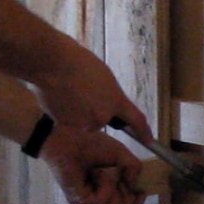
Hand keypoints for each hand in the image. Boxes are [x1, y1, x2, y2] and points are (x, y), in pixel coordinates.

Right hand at [33, 39, 154, 143]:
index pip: (136, 121)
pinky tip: (61, 97)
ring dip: (79, 112)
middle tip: (83, 92)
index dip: (145, 132)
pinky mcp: (66, 126)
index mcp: (115, 101)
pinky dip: (66, 113)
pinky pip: (69, 122)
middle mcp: (102, 117)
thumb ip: (110, 95)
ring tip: (69, 92)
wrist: (53, 64)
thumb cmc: (77, 63)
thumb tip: (108, 103)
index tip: (150, 140)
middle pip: (102, 119)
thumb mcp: (105, 76)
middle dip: (95, 109)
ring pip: (84, 122)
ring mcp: (83, 123)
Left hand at [40, 126, 146, 203]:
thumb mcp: (121, 154)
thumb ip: (134, 168)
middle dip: (127, 198)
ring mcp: (87, 200)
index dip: (136, 203)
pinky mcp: (79, 199)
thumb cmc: (92, 144)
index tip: (141, 191)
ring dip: (115, 196)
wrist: (71, 137)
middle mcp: (97, 197)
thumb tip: (136, 186)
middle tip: (120, 180)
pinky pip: (101, 202)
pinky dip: (105, 185)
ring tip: (107, 178)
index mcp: (108, 188)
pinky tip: (96, 173)